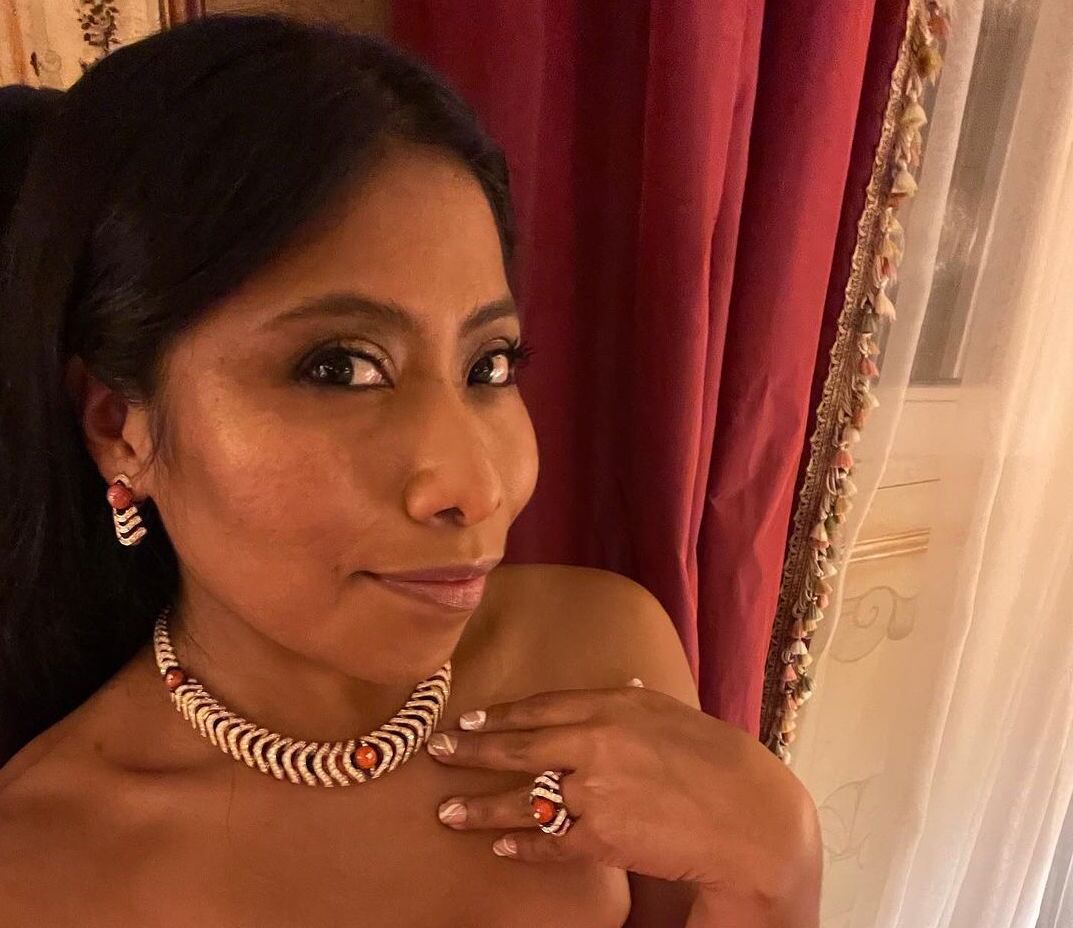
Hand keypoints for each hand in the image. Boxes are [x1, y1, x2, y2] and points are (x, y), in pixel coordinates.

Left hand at [425, 680, 819, 908]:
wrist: (750, 816)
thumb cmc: (716, 759)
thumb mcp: (674, 712)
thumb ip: (637, 697)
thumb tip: (624, 679)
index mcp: (614, 704)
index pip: (540, 706)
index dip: (498, 715)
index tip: (466, 720)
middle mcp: (597, 742)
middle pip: (519, 746)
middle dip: (471, 751)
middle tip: (435, 752)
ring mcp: (596, 791)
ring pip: (525, 799)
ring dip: (480, 807)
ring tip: (447, 811)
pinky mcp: (603, 837)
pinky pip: (551, 842)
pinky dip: (523, 846)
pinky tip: (501, 847)